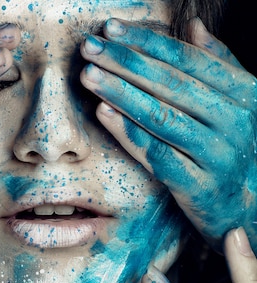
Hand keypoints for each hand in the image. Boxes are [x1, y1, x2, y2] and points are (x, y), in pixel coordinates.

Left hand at [80, 18, 256, 250]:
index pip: (189, 59)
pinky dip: (129, 134)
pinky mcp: (198, 187)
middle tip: (89, 47)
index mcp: (244, 94)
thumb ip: (220, 65)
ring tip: (89, 76)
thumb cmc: (238, 153)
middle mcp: (234, 121)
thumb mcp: (239, 107)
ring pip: (162, 117)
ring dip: (121, 93)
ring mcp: (217, 155)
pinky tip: (104, 114)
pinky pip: (158, 155)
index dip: (147, 41)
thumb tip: (194, 25)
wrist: (251, 210)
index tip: (111, 28)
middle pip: (171, 84)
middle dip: (126, 62)